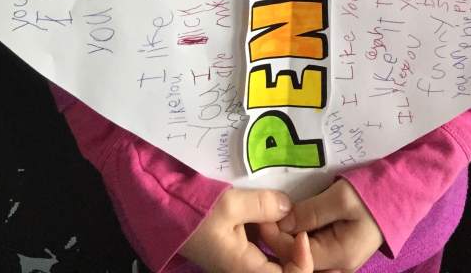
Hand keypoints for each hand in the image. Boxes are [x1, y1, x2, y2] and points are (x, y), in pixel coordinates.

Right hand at [177, 188, 311, 272]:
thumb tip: (289, 208)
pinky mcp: (240, 246)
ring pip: (276, 255)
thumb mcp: (230, 205)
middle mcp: (246, 270)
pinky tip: (276, 212)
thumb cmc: (196, 214)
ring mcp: (243, 259)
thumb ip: (263, 205)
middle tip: (294, 219)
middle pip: (284, 266)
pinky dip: (274, 230)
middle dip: (295, 245)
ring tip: (287, 212)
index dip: (303, 260)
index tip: (301, 234)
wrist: (167, 213)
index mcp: (245, 269)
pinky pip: (265, 245)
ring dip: (284, 236)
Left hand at [259, 179, 383, 272]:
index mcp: (339, 257)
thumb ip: (309, 212)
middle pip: (299, 259)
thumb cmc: (373, 193)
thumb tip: (281, 222)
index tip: (264, 215)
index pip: (296, 255)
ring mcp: (339, 259)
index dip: (277, 237)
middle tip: (266, 215)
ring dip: (290, 238)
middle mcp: (338, 266)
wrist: (401, 191)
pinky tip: (293, 221)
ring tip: (276, 217)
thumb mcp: (340, 198)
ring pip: (304, 255)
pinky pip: (313, 248)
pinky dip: (300, 236)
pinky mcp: (339, 248)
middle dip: (281, 239)